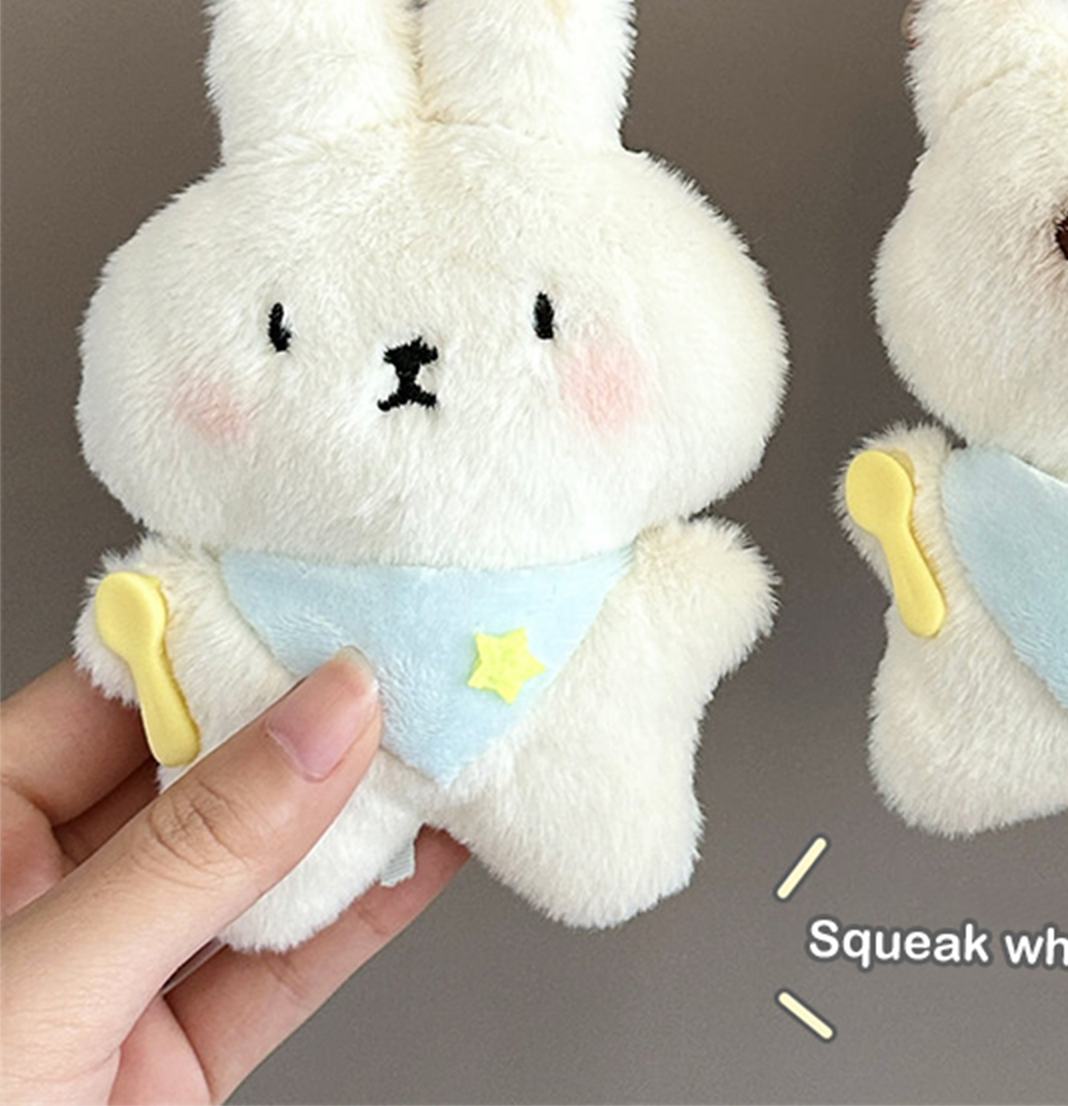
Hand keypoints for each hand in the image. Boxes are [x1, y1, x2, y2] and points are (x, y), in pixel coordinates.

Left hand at [0, 653, 467, 1102]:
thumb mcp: (48, 984)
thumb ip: (192, 852)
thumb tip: (324, 720)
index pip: (102, 704)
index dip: (207, 642)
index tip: (308, 595)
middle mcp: (44, 906)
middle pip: (193, 778)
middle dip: (301, 723)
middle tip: (396, 663)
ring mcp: (113, 990)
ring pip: (253, 871)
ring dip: (351, 815)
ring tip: (438, 741)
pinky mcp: (175, 1069)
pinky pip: (282, 971)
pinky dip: (361, 916)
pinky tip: (425, 856)